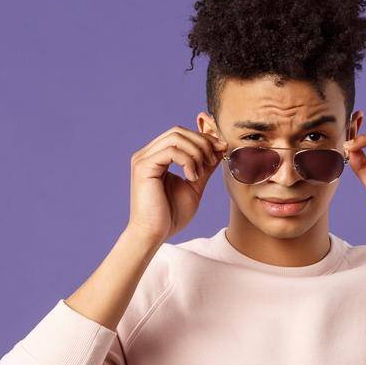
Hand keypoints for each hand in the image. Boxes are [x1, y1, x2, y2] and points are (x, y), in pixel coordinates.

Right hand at [127, 126, 224, 243]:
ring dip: (197, 153)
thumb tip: (219, 148)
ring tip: (200, 174)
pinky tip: (192, 177)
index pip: (181, 134)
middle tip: (213, 161)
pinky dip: (188, 161)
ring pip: (176, 138)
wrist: (155, 233)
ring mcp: (143, 159)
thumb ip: (204, 166)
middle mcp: (147, 154)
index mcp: (157, 156)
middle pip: (179, 131)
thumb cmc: (171, 214)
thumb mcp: (194, 185)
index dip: (204, 139)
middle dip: (202, 143)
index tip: (222, 150)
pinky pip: (171, 151)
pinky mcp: (143, 167)